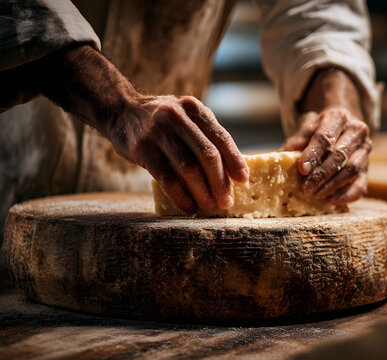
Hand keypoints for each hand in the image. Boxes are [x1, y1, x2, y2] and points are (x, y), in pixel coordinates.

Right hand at [106, 95, 248, 213]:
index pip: (221, 137)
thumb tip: (231, 172)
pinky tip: (188, 206)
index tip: (243, 179)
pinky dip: (180, 195)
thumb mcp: (186, 117)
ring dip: (202, 191)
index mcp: (194, 108)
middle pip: (207, 154)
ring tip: (209, 206)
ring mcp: (158, 132)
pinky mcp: (141, 148)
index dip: (234, 160)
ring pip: (188, 168)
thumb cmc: (163, 122)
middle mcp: (178, 117)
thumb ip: (205, 137)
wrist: (120, 111)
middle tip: (226, 201)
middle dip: (220, 181)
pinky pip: (166, 178)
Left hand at [283, 106, 370, 204]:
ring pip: (352, 170)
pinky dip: (345, 195)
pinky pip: (360, 185)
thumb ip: (296, 141)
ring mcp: (365, 150)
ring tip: (315, 194)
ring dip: (332, 185)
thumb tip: (278, 157)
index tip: (302, 169)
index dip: (313, 154)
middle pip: (339, 155)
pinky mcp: (368, 168)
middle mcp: (357, 131)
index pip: (326, 137)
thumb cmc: (322, 128)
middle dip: (321, 174)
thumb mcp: (308, 128)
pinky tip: (330, 200)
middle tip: (306, 188)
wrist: (343, 126)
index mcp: (339, 117)